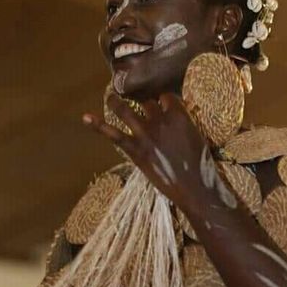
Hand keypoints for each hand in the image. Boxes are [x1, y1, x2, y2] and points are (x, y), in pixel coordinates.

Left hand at [82, 93, 211, 210]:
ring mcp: (145, 134)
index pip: (166, 97)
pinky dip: (98, 126)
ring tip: (111, 97)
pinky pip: (113, 134)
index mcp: (179, 116)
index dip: (162, 100)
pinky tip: (85, 118)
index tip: (160, 104)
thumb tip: (174, 123)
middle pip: (147, 102)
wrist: (194, 189)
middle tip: (138, 101)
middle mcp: (160, 120)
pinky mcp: (135, 150)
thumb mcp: (196, 138)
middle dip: (143, 102)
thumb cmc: (201, 166)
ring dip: (115, 102)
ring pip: (125, 110)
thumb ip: (183, 126)